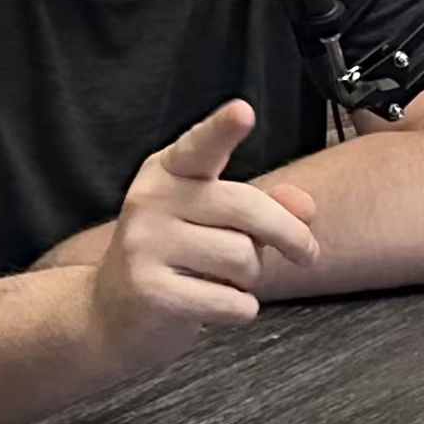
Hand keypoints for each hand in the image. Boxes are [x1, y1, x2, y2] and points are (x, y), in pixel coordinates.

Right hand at [85, 100, 324, 367]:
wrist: (115, 313)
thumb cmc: (181, 258)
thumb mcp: (219, 223)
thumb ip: (265, 208)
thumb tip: (306, 206)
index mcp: (169, 171)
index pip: (200, 147)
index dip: (222, 130)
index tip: (244, 111)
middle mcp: (150, 199)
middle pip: (246, 208)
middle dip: (290, 235)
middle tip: (307, 254)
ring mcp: (144, 245)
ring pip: (242, 258)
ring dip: (251, 277)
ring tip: (223, 279)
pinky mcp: (150, 291)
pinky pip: (230, 301)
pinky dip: (239, 309)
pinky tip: (214, 304)